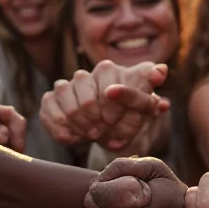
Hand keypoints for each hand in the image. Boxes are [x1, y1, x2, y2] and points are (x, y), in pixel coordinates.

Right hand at [40, 61, 168, 150]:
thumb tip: (161, 70)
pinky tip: (72, 138)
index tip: (112, 119)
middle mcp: (85, 74)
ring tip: (90, 134)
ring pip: (63, 98)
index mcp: (108, 69)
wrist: (109, 128)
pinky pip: (48, 109)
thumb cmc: (129, 114)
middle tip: (102, 130)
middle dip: (93, 117)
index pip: (105, 82)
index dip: (109, 105)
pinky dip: (58, 126)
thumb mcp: (145, 104)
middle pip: (83, 94)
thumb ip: (152, 87)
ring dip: (77, 122)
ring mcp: (66, 85)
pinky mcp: (51, 99)